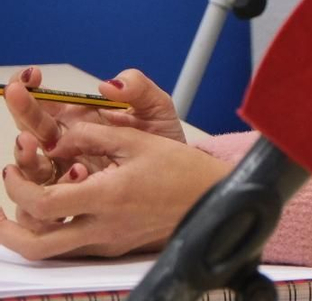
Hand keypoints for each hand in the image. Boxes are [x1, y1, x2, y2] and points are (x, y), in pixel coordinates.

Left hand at [0, 123, 228, 258]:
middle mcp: (102, 227)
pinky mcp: (115, 248)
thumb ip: (93, 136)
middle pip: (35, 245)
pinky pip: (72, 249)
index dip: (17, 187)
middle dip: (4, 230)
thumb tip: (58, 136)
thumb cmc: (182, 169)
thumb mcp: (138, 141)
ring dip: (25, 235)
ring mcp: (107, 242)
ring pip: (50, 253)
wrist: (214, 199)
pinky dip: (54, 235)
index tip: (9, 169)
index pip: (43, 202)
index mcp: (107, 196)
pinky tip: (55, 216)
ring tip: (17, 214)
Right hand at [6, 68, 185, 185]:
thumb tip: (108, 84)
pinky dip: (53, 187)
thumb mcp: (157, 108)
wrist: (181, 176)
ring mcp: (66, 171)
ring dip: (27, 153)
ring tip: (35, 142)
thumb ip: (138, 89)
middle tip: (20, 99)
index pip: (47, 101)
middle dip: (24, 111)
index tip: (31, 77)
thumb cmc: (163, 139)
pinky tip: (75, 173)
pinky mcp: (73, 198)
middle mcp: (66, 143)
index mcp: (82, 118)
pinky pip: (49, 198)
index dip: (33, 88)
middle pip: (32, 128)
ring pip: (32, 164)